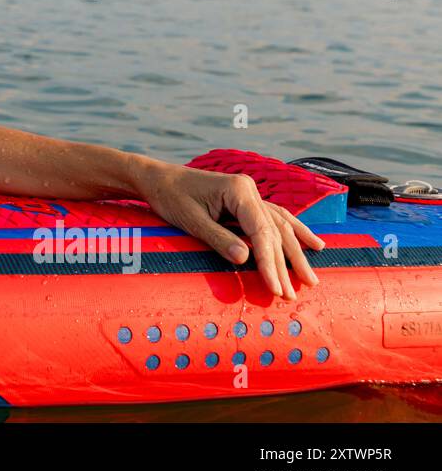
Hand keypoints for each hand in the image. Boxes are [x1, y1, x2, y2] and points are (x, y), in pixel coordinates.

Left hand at [138, 162, 323, 298]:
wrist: (157, 178)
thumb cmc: (170, 197)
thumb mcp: (191, 221)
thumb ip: (219, 239)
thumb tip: (246, 259)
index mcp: (238, 190)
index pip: (262, 232)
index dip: (270, 262)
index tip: (276, 288)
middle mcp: (249, 190)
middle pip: (275, 230)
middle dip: (287, 264)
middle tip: (297, 293)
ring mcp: (249, 193)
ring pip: (279, 226)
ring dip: (295, 252)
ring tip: (310, 278)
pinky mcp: (245, 200)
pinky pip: (274, 218)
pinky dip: (293, 232)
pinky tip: (313, 243)